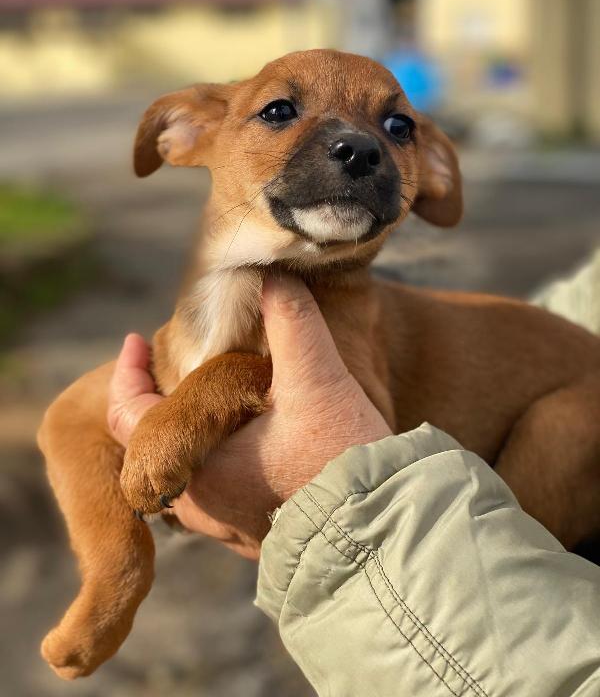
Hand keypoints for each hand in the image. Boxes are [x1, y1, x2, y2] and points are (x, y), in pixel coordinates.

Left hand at [108, 275, 391, 558]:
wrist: (381, 530)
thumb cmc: (342, 459)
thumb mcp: (317, 379)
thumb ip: (292, 321)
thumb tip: (273, 275)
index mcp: (196, 466)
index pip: (127, 416)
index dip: (127, 371)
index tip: (135, 339)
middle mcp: (198, 505)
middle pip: (151, 443)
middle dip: (157, 397)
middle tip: (173, 364)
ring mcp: (223, 525)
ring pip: (184, 468)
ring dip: (188, 428)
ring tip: (209, 394)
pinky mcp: (252, 533)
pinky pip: (213, 489)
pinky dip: (214, 453)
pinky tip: (243, 434)